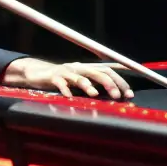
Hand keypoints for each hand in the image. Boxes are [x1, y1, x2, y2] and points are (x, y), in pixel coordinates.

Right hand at [2, 58, 133, 99]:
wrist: (37, 73)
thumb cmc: (62, 79)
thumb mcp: (80, 80)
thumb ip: (94, 85)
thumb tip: (114, 94)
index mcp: (87, 68)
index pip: (108, 70)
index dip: (120, 80)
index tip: (129, 93)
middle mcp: (79, 68)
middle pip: (97, 72)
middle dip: (109, 83)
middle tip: (117, 96)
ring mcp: (66, 72)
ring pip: (79, 77)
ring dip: (88, 85)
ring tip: (95, 94)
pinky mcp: (53, 77)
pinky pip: (60, 83)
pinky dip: (65, 90)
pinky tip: (69, 97)